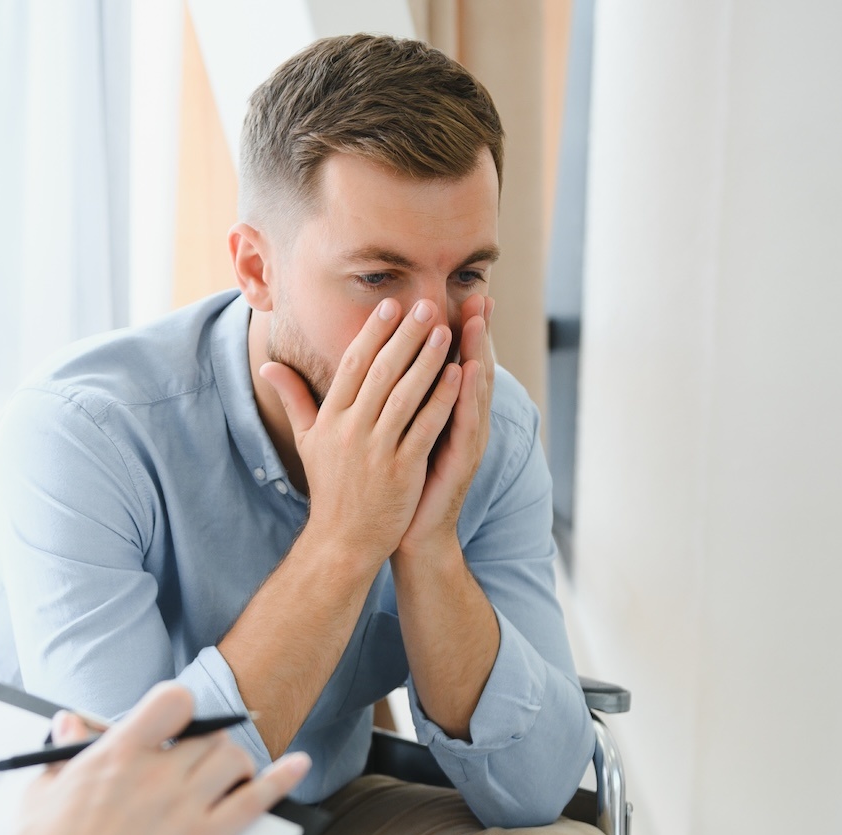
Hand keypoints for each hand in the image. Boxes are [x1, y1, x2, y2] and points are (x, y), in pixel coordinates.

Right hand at [0, 683, 308, 834]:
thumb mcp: (43, 790)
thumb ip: (65, 751)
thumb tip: (69, 722)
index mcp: (117, 753)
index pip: (172, 702)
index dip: (181, 709)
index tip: (176, 726)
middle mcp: (156, 772)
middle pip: (207, 736)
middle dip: (206, 745)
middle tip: (199, 764)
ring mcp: (183, 806)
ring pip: (233, 760)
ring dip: (235, 764)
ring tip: (228, 780)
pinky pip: (254, 801)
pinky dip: (282, 780)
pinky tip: (299, 766)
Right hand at [258, 297, 463, 573]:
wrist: (343, 540)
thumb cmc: (329, 487)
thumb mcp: (307, 441)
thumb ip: (293, 398)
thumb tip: (268, 366)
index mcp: (330, 420)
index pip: (352, 366)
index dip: (373, 334)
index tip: (391, 306)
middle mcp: (351, 431)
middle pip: (380, 373)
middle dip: (405, 336)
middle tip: (425, 305)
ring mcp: (376, 451)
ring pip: (405, 396)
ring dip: (427, 361)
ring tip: (445, 331)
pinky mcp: (402, 470)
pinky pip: (425, 427)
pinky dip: (442, 400)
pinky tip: (459, 376)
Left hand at [397, 296, 493, 561]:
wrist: (402, 534)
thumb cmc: (394, 483)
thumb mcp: (387, 436)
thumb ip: (383, 401)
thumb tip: (363, 367)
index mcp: (438, 413)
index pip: (448, 363)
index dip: (453, 330)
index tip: (452, 293)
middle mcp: (457, 423)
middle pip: (468, 368)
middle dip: (474, 332)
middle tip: (478, 294)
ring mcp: (462, 442)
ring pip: (471, 391)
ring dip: (476, 354)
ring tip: (477, 321)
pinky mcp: (458, 463)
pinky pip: (464, 424)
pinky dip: (465, 397)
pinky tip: (465, 373)